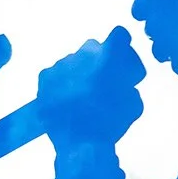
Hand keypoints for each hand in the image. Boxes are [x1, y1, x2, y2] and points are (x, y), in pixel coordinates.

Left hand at [38, 27, 144, 150]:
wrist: (80, 143)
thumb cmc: (110, 123)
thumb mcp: (133, 105)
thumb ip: (130, 87)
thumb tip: (125, 84)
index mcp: (107, 57)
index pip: (119, 35)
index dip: (121, 44)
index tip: (120, 57)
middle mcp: (82, 54)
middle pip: (92, 47)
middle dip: (98, 60)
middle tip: (100, 81)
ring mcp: (60, 65)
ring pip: (72, 61)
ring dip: (78, 73)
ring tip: (80, 96)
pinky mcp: (44, 77)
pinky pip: (55, 73)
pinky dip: (60, 83)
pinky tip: (65, 99)